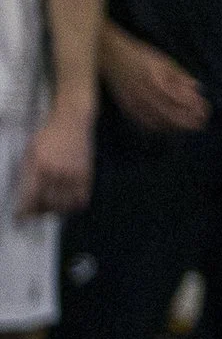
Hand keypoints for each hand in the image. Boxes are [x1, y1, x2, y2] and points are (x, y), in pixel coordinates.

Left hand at [19, 101, 93, 218]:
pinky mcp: (86, 174)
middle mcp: (56, 172)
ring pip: (64, 204)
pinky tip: (67, 201)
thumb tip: (24, 196)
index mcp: (39, 165)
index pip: (30, 196)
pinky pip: (81, 198)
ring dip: (56, 209)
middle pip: (47, 203)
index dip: (24, 211)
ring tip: (51, 206)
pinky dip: (73, 204)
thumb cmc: (48, 135)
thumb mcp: (30, 151)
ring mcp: (72, 173)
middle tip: (35, 211)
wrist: (72, 120)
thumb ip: (27, 173)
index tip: (19, 218)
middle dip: (39, 211)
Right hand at [100, 31, 208, 138]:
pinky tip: (167, 128)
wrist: (111, 57)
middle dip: (187, 122)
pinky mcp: (126, 107)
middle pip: (169, 114)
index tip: (205, 111)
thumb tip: (197, 88)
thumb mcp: (163, 61)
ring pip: (157, 121)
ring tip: (188, 127)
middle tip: (201, 124)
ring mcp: (134, 103)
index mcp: (156, 80)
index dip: (193, 107)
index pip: (179, 99)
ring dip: (174, 127)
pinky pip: (143, 123)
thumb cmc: (140, 56)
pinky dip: (157, 128)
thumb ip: (180, 76)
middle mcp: (144, 94)